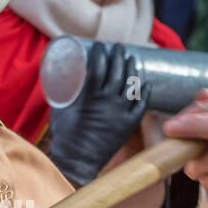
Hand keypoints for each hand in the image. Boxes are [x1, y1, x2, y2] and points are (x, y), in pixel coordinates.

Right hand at [48, 42, 147, 186]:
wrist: (77, 161)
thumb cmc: (64, 135)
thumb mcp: (60, 109)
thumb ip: (67, 94)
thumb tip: (67, 81)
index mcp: (90, 96)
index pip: (98, 67)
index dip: (101, 53)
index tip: (100, 45)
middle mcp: (108, 102)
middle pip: (117, 72)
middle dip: (118, 56)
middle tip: (118, 47)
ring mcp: (121, 113)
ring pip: (131, 85)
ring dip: (132, 69)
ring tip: (131, 59)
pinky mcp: (128, 125)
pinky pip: (141, 106)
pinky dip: (144, 93)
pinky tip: (146, 83)